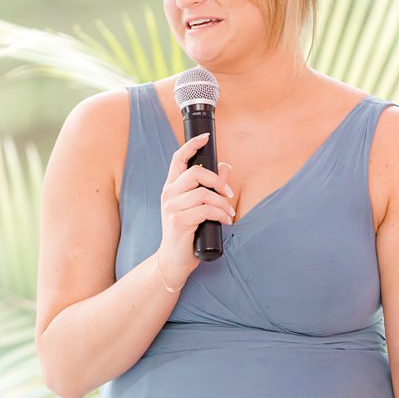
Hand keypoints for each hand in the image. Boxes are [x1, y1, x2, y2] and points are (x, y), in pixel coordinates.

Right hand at [156, 133, 234, 288]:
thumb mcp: (199, 207)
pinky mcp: (178, 221)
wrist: (174, 260)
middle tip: (229, 194)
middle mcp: (169, 194)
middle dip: (218, 181)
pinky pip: (206, 210)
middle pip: (196, 173)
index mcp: (172, 187)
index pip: (177, 159)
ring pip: (204, 194)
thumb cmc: (188, 233)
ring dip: (223, 204)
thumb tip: (225, 167)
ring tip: (229, 214)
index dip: (191, 145)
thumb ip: (210, 187)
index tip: (204, 138)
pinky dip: (221, 214)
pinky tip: (225, 221)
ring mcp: (172, 207)